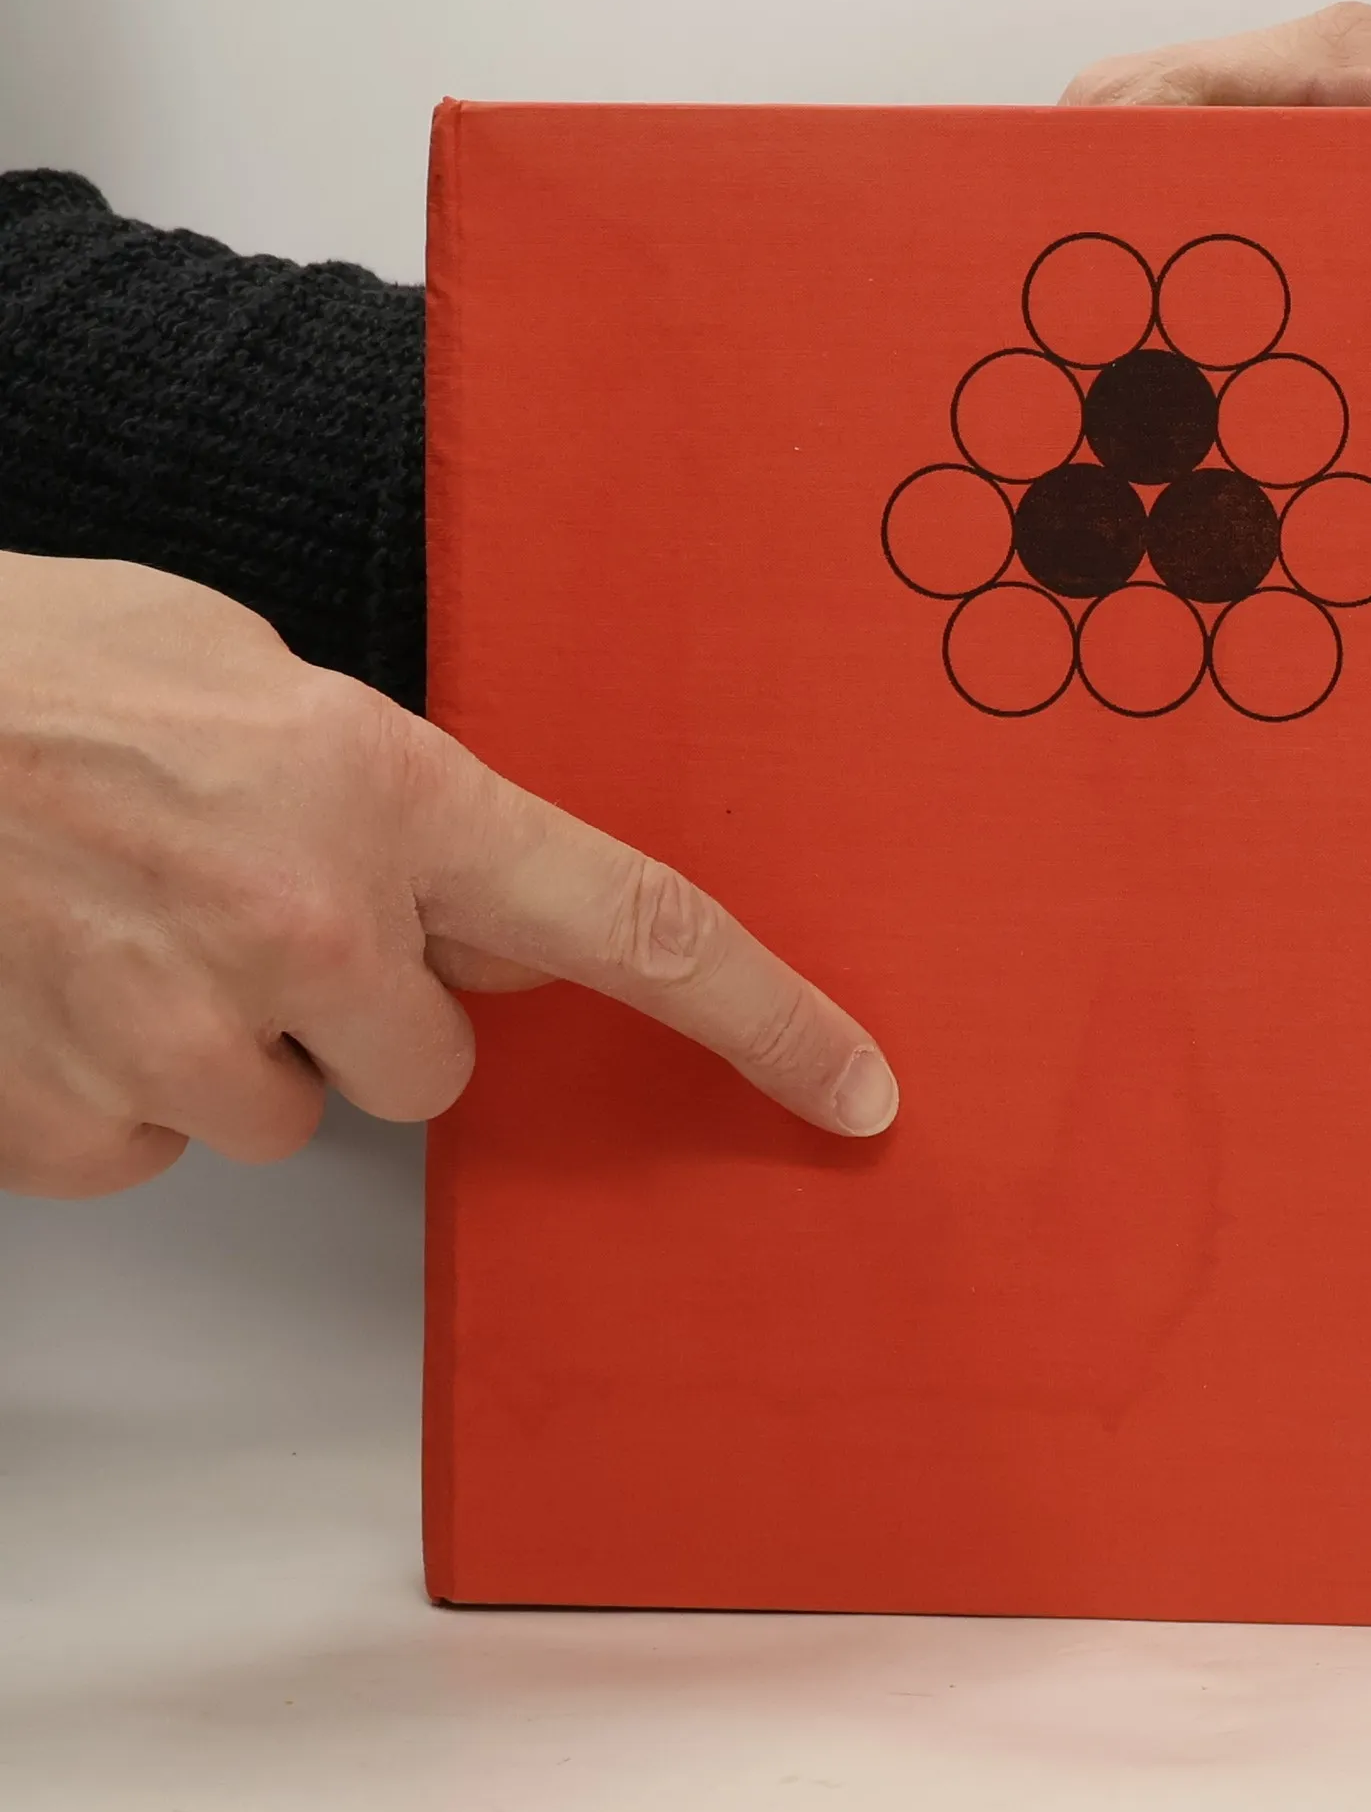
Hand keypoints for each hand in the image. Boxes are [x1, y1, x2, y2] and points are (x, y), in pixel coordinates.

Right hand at [0, 554, 897, 1198]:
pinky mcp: (67, 1113)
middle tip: (257, 906)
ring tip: (134, 926)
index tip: (851, 1089)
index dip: (765, 1019)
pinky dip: (120, 1083)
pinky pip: (153, 1147)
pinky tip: (61, 977)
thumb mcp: (275, 682)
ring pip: (287, 1113)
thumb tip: (492, 921)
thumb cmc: (54, 664)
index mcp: (392, 794)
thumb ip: (408, 807)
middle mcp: (306, 926)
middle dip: (366, 1004)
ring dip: (235, 1044)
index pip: (637, 928)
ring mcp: (177, 1030)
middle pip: (432, 1062)